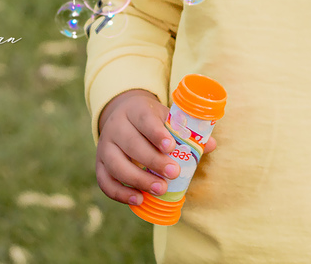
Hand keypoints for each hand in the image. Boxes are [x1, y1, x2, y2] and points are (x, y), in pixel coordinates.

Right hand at [95, 89, 217, 204]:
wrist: (123, 115)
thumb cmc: (151, 119)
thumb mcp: (166, 117)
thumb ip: (185, 131)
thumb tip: (211, 145)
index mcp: (135, 110)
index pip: (144, 119)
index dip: (156, 133)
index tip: (171, 147)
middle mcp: (116, 127)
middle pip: (131, 144)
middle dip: (153, 161)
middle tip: (174, 173)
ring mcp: (105, 146)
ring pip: (116, 164)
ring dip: (139, 179)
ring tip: (160, 189)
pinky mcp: (99, 164)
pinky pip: (106, 182)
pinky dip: (121, 193)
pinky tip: (139, 200)